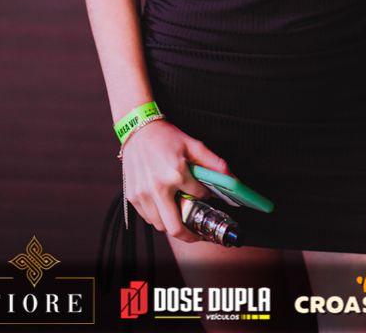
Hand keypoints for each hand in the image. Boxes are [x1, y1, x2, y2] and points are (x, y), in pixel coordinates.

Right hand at [122, 119, 232, 243]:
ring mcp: (143, 194)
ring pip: (161, 226)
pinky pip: (148, 218)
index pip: (198, 196)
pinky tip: (164, 206)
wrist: (138, 130)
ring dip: (172, 224)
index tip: (204, 194)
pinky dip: (157, 217)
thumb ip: (213, 162)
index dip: (205, 196)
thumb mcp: (193, 144)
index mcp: (176, 173)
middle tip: (197, 233)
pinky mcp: (133, 196)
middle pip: (175, 228)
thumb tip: (232, 178)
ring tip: (179, 214)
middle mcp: (159, 187)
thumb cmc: (165, 136)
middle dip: (190, 235)